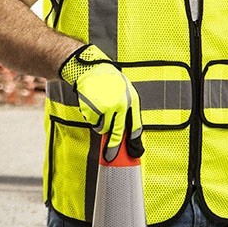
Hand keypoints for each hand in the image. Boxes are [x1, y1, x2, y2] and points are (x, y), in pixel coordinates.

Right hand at [59, 44, 143, 160]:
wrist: (92, 70)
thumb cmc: (110, 81)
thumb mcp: (125, 92)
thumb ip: (127, 110)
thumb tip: (128, 133)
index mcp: (131, 100)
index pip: (135, 126)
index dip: (133, 142)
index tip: (133, 153)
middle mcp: (120, 105)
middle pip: (118, 133)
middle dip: (113, 146)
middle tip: (110, 156)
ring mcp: (106, 107)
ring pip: (103, 128)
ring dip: (101, 125)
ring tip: (100, 111)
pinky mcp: (93, 108)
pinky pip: (92, 122)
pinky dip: (92, 119)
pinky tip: (93, 106)